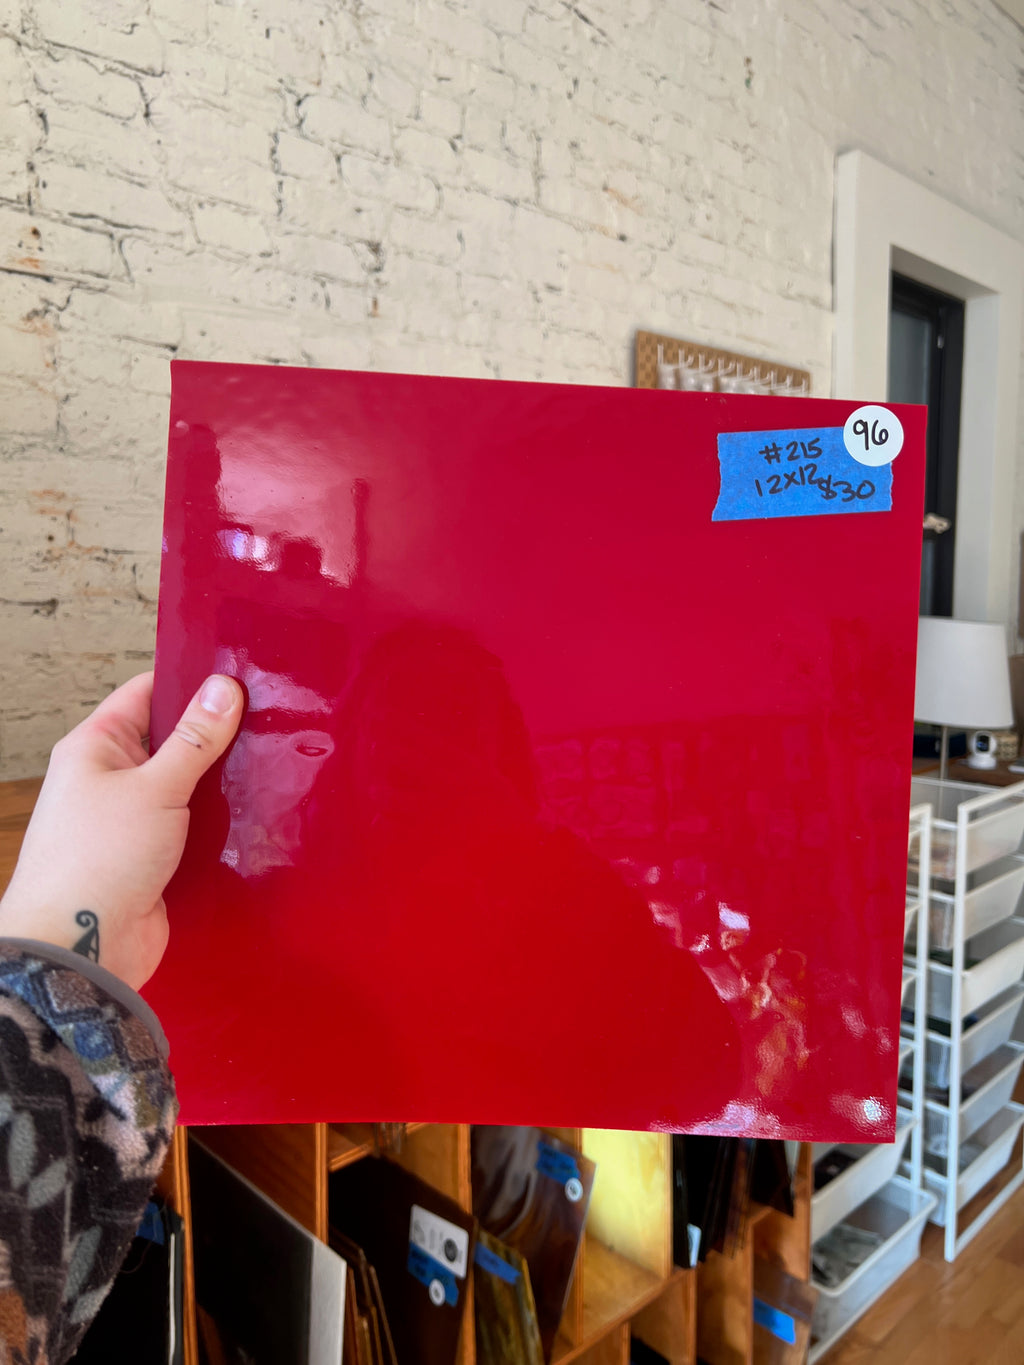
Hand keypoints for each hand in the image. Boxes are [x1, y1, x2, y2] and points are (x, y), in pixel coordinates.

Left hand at [0, 672, 243, 990]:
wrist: (81, 950)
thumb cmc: (97, 862)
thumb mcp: (155, 788)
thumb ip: (195, 739)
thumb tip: (224, 688)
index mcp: (96, 747)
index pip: (146, 693)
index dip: (190, 681)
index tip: (238, 675)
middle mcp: (111, 779)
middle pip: (171, 739)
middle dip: (214, 733)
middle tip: (267, 718)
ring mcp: (133, 819)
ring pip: (186, 785)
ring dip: (219, 781)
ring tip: (269, 761)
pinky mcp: (154, 857)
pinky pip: (192, 825)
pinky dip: (219, 821)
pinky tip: (254, 812)